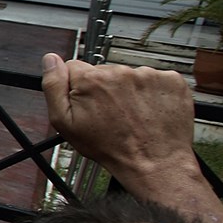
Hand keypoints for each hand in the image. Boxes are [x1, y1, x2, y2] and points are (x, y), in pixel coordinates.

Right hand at [40, 54, 222, 222]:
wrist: (154, 162)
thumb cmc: (110, 147)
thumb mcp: (65, 123)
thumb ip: (54, 87)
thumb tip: (51, 60)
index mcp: (92, 79)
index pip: (75, 67)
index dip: (78, 87)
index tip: (87, 104)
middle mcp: (120, 72)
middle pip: (104, 72)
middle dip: (104, 89)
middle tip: (110, 114)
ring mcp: (149, 75)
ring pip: (129, 76)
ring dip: (128, 91)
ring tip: (131, 115)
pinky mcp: (171, 80)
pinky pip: (154, 79)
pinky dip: (152, 92)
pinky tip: (148, 111)